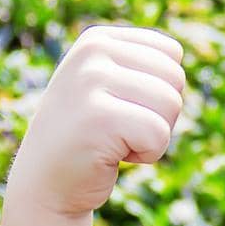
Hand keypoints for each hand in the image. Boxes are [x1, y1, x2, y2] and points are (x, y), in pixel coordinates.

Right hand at [5, 23, 185, 216]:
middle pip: (175, 78)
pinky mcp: (99, 116)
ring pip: (171, 104)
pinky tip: (111, 155)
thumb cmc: (88, 138)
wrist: (45, 186)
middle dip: (160, 114)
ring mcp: (92, 81)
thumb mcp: (108, 87)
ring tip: (115, 140)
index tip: (123, 107)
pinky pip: (159, 134)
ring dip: (153, 135)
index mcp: (97, 39)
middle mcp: (92, 51)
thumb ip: (139, 64)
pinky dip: (146, 154)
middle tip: (120, 129)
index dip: (160, 90)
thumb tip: (180, 50)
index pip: (172, 54)